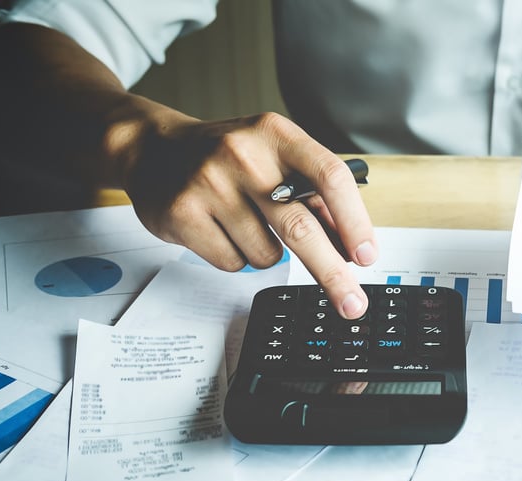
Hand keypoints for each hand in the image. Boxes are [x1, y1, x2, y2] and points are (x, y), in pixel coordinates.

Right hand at [120, 110, 375, 318]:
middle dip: (332, 274)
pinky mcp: (183, 213)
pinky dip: (236, 257)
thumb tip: (351, 249)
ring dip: (268, 255)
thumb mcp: (275, 160)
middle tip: (352, 304)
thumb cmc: (228, 160)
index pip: (329, 177)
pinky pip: (233, 262)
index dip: (355, 222)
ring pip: (267, 254)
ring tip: (245, 225)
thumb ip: (314, 198)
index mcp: (277, 135)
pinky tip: (220, 230)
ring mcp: (209, 183)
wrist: (154, 149)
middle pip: (301, 227)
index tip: (367, 257)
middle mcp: (244, 154)